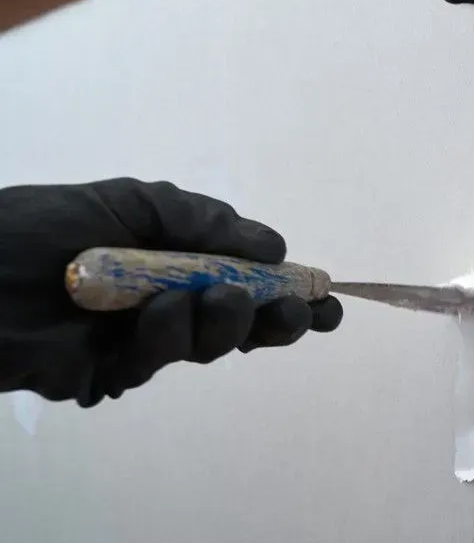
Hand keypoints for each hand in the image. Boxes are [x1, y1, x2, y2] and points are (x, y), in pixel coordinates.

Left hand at [0, 179, 341, 406]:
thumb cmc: (45, 225)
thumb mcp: (134, 202)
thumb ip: (205, 222)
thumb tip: (274, 246)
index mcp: (175, 258)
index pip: (245, 277)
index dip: (287, 290)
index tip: (326, 297)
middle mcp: (166, 299)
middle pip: (239, 322)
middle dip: (276, 319)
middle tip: (297, 315)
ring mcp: (138, 338)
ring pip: (206, 344)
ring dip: (224, 323)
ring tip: (220, 300)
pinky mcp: (108, 373)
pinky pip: (156, 362)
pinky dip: (166, 336)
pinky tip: (155, 313)